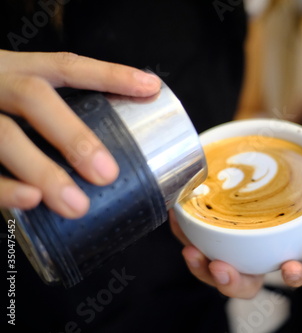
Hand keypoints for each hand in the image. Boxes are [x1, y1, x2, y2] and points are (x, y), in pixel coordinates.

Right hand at [0, 50, 160, 217]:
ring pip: (1, 135)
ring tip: (77, 204)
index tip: (149, 87)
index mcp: (12, 69)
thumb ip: (48, 110)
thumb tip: (102, 150)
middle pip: (32, 97)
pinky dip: (1, 188)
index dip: (109, 74)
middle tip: (106, 173)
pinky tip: (28, 202)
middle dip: (73, 134)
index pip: (66, 65)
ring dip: (42, 170)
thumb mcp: (11, 91)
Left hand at [170, 124, 301, 298]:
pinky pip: (195, 243)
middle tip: (222, 268)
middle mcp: (259, 255)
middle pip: (248, 284)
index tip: (291, 268)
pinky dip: (185, 233)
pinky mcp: (208, 235)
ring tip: (192, 252)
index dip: (295, 275)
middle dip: (234, 282)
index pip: (297, 270)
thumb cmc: (284, 174)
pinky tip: (179, 215)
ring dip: (202, 269)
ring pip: (217, 274)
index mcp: (288, 244)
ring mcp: (232, 249)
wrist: (255, 164)